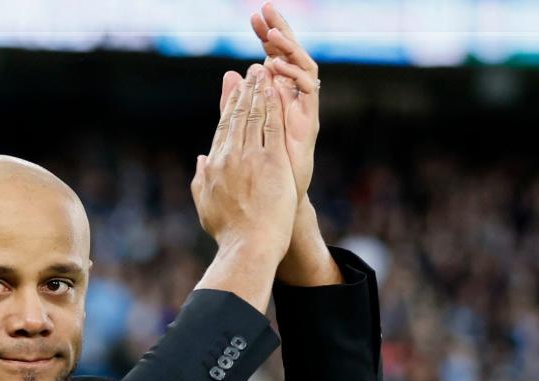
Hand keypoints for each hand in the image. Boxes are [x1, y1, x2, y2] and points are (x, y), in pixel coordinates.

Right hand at [190, 65, 296, 257]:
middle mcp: (228, 157)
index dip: (228, 105)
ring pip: (254, 116)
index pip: (222, 128)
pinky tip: (276, 90)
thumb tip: (200, 161)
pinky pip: (272, 126)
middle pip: (237, 117)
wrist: (248, 245)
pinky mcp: (271, 161)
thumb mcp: (206, 205)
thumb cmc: (228, 233)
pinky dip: (273, 106)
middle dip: (244, 91)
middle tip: (249, 72)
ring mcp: (250, 157)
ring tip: (263, 73)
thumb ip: (201, 180)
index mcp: (213, 167)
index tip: (233, 89)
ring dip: (259, 92)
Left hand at [251, 2, 318, 201]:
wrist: (277, 203)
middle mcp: (293, 99)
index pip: (272, 57)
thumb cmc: (261, 171)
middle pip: (289, 56)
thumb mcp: (241, 132)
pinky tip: (277, 65)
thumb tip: (229, 74)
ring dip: (287, 48)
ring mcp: (303, 109)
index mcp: (277, 98)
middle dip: (279, 30)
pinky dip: (293, 75)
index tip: (255, 15)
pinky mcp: (309, 121)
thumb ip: (234, 106)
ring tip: (271, 33)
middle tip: (267, 9)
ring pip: (301, 67)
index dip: (266, 35)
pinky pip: (307, 90)